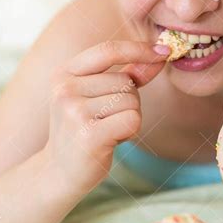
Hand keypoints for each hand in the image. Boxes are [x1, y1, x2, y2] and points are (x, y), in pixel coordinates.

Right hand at [44, 40, 169, 196]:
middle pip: (126, 82)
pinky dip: (130, 131)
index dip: (139, 49)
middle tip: (107, 121)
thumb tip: (160, 55)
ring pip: (131, 101)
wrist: (59, 172)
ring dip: (129, 118)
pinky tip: (111, 141)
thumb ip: (126, 74)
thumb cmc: (83, 131)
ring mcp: (75, 112)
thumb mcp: (96, 97)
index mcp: (64, 74)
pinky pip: (132, 120)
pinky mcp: (89, 135)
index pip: (108, 50)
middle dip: (129, 102)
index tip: (164, 52)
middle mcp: (65, 89)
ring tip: (106, 131)